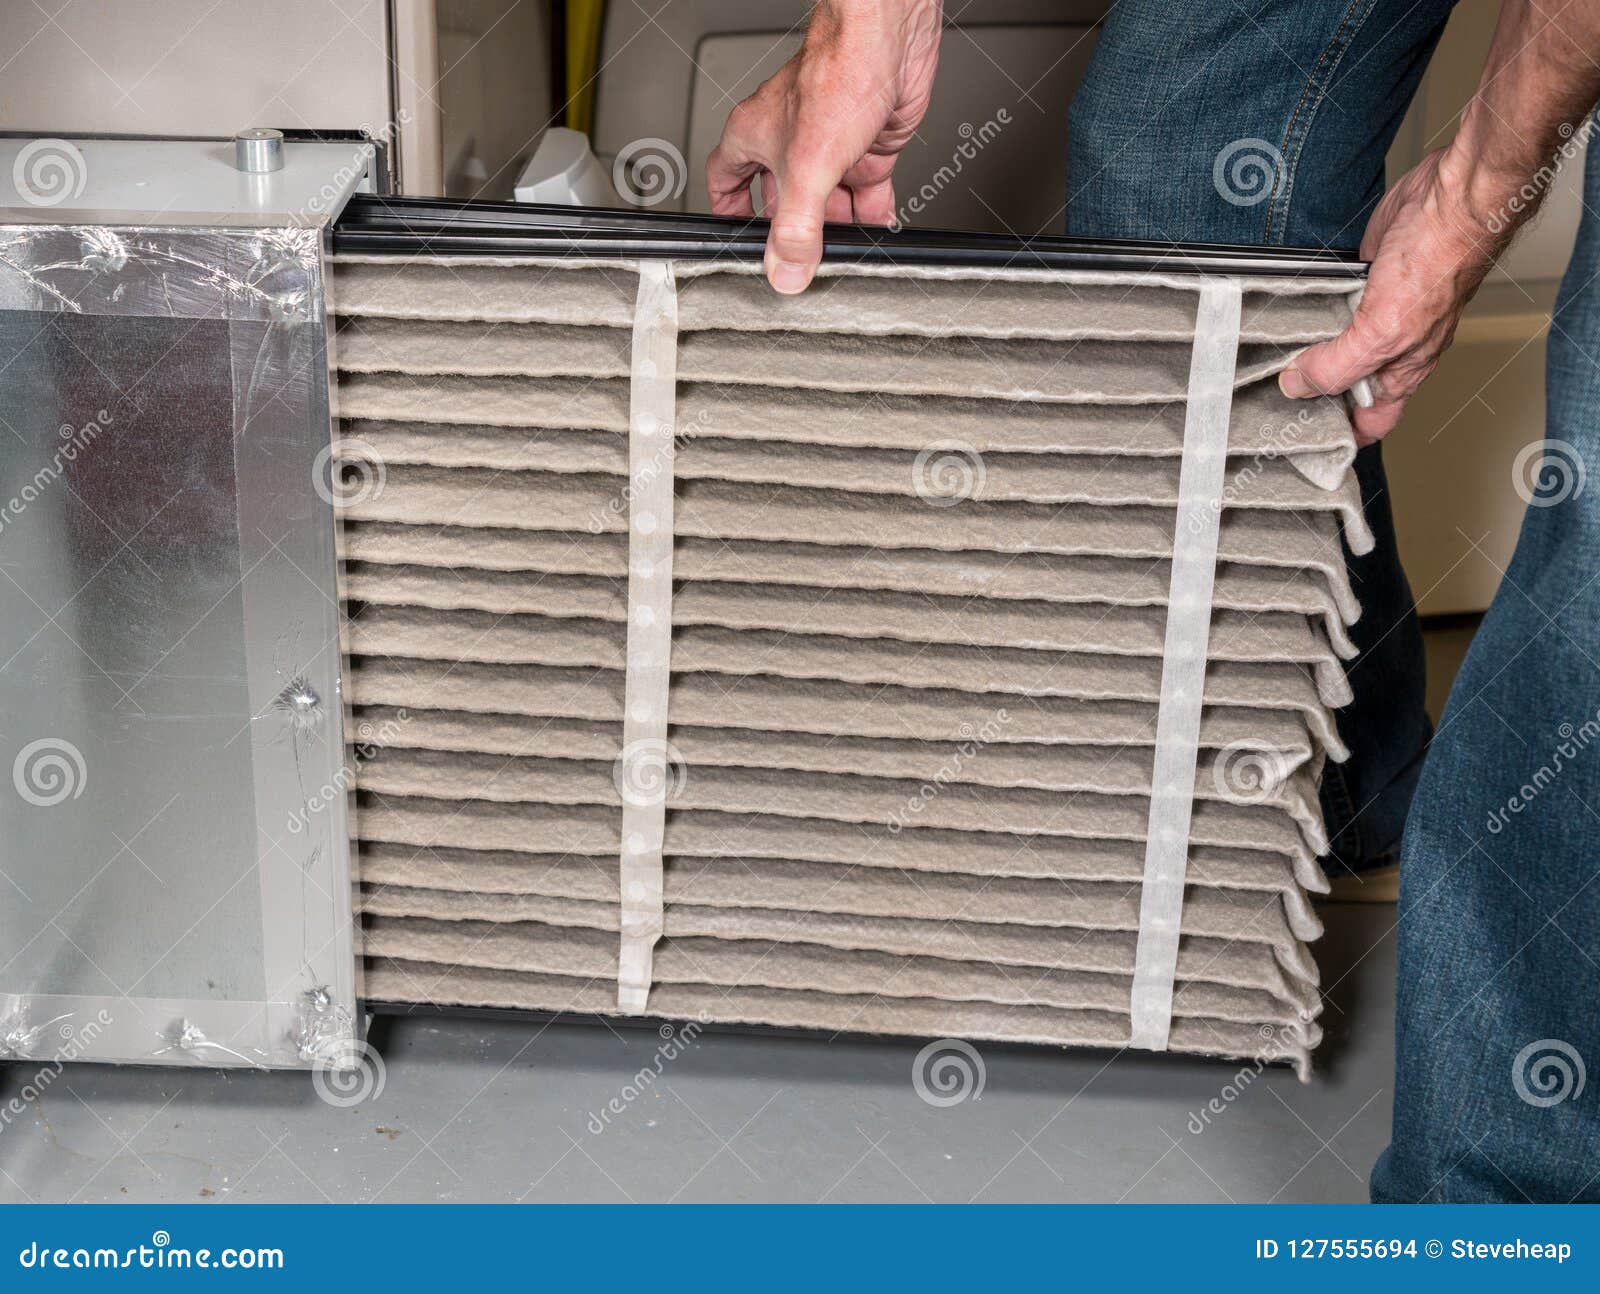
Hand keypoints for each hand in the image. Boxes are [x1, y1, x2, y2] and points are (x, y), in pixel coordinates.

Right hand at [706, 0, 942, 293]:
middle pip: (783, 200)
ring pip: (827, 199)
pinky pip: (865, 191)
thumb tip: (786, 270)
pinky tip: (875, 231)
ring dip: (836, 228)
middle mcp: (791, 139)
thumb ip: (796, 227)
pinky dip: (870, 213)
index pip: (726, 181)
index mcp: (756, 136)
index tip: (738, 240)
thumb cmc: (839, 73)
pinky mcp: (868, 145)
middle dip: (795, 232)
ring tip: (843, 254)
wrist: (889, 41)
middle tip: (803, 261)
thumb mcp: (807, 167)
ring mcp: (831, 143)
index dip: (729, 213)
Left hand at [1278, 149, 1513, 445]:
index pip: (1372, 421)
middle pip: (1343, 385)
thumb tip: (1298, 387)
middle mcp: (1387, 346)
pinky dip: (1303, 314)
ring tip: (1258, 364)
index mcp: (1401, 369)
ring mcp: (1371, 313)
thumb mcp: (1382, 332)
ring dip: (1300, 352)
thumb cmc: (1438, 263)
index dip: (1343, 437)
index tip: (1305, 445)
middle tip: (1265, 401)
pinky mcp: (1356, 282)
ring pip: (1330, 346)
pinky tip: (1277, 319)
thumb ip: (1339, 366)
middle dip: (1310, 394)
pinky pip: (1325, 307)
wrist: (1447, 199)